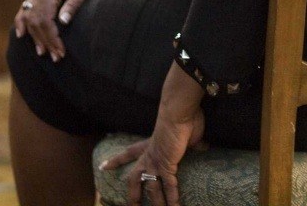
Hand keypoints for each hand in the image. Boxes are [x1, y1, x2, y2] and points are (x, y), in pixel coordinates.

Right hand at [13, 0, 108, 61]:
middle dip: (44, 41)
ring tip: (42, 53)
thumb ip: (73, 5)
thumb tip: (62, 23)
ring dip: (35, 36)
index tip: (61, 51)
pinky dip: (23, 22)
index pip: (45, 19)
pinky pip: (27, 10)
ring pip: (30, 17)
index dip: (52, 37)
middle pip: (35, 21)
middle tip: (56, 57)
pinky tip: (22, 35)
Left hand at [99, 65, 206, 205]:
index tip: (103, 167)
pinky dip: (172, 198)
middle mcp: (149, 156)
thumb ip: (192, 143)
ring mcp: (156, 162)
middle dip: (132, 193)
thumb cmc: (181, 117)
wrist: (179, 111)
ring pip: (151, 188)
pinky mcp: (167, 165)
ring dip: (155, 203)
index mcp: (150, 145)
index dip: (117, 161)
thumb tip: (203, 146)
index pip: (129, 153)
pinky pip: (168, 186)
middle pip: (134, 177)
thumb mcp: (184, 133)